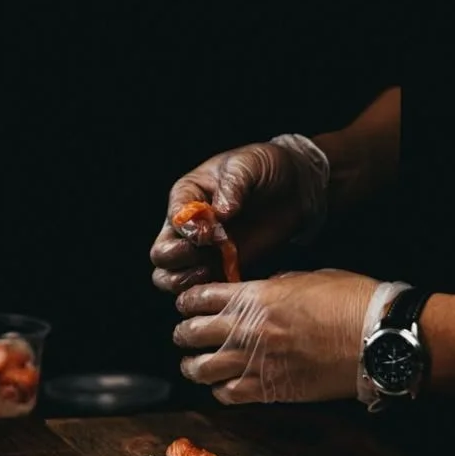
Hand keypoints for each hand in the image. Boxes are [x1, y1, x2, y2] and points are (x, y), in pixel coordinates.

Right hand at [150, 137, 327, 293]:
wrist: (292, 187)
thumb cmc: (264, 168)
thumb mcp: (248, 165)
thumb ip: (233, 185)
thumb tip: (221, 211)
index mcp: (187, 196)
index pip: (173, 219)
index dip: (187, 231)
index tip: (210, 232)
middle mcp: (188, 226)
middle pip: (162, 254)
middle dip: (179, 259)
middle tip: (206, 254)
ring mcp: (202, 251)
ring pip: (171, 277)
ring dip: (186, 280)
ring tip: (211, 270)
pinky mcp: (221, 268)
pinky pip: (203, 289)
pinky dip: (209, 291)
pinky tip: (227, 280)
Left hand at [173, 269, 378, 403]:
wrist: (375, 338)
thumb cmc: (350, 302)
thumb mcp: (306, 278)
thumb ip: (272, 287)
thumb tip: (255, 294)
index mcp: (255, 297)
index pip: (199, 298)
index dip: (188, 301)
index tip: (187, 305)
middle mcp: (247, 330)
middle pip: (191, 334)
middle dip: (184, 334)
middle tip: (185, 335)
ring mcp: (256, 363)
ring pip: (201, 369)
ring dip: (193, 366)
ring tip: (195, 365)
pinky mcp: (270, 390)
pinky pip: (227, 395)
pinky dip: (219, 391)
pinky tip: (223, 386)